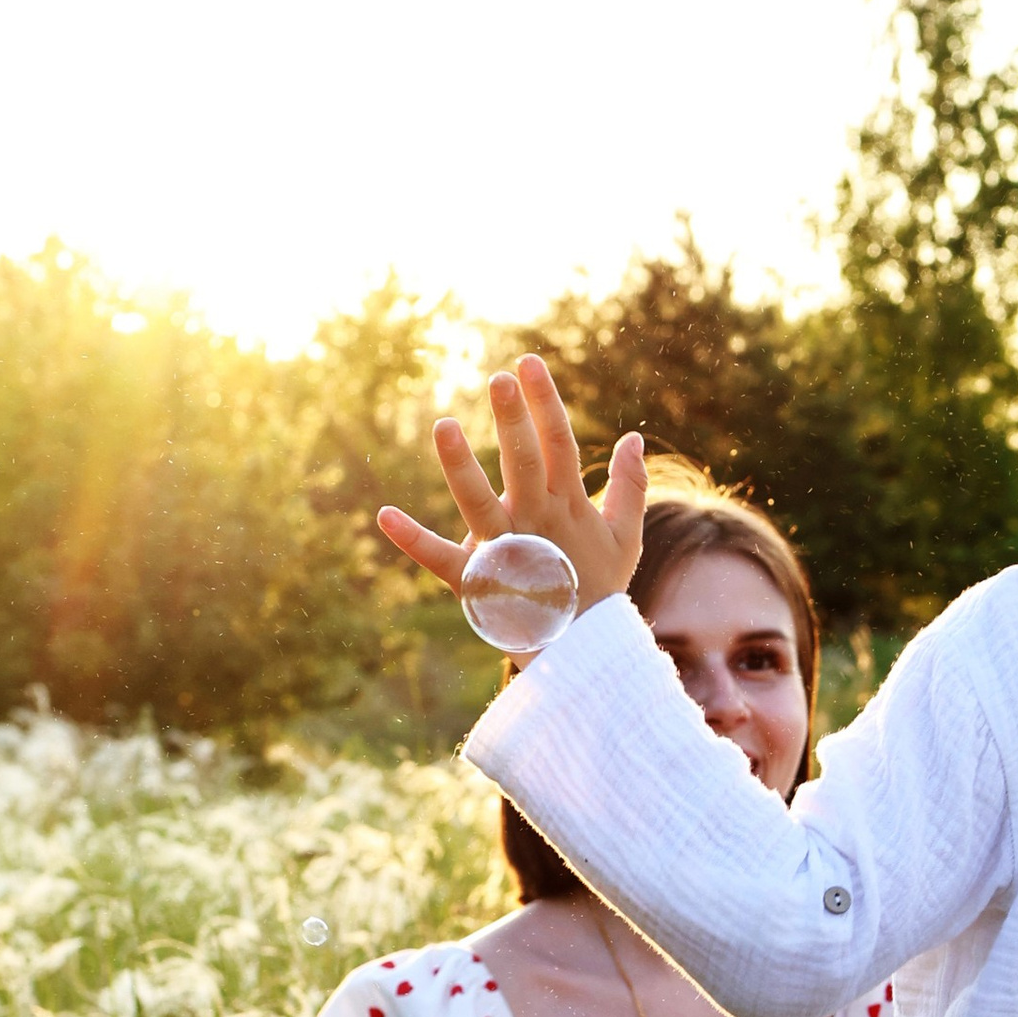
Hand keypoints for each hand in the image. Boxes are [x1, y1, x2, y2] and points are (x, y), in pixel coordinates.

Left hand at [375, 353, 646, 607]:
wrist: (583, 654)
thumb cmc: (598, 590)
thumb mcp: (623, 538)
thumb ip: (630, 487)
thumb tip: (634, 437)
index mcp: (569, 507)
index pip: (559, 444)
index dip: (545, 403)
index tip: (529, 363)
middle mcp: (536, 522)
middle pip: (524, 462)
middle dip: (513, 419)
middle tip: (500, 378)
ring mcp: (506, 550)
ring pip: (480, 502)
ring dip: (460, 465)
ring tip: (442, 425)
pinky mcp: (477, 581)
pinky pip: (441, 559)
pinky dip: (412, 540)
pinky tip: (384, 514)